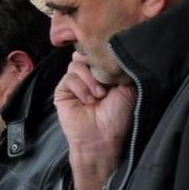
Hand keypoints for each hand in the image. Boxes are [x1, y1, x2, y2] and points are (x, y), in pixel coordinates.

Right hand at [54, 52, 136, 189]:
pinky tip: (88, 100)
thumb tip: (108, 52)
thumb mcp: (126, 89)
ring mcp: (74, 83)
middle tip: (104, 79)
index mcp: (102, 74)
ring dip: (89, 78)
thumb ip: (118, 69)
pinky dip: (80, 87)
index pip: (96, 53)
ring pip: (75, 64)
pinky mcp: (62, 91)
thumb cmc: (117, 116)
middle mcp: (87, 76)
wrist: (101, 137)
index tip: (108, 59)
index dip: (100, 52)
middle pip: (83, 53)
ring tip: (98, 95)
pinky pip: (68, 78)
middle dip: (94, 63)